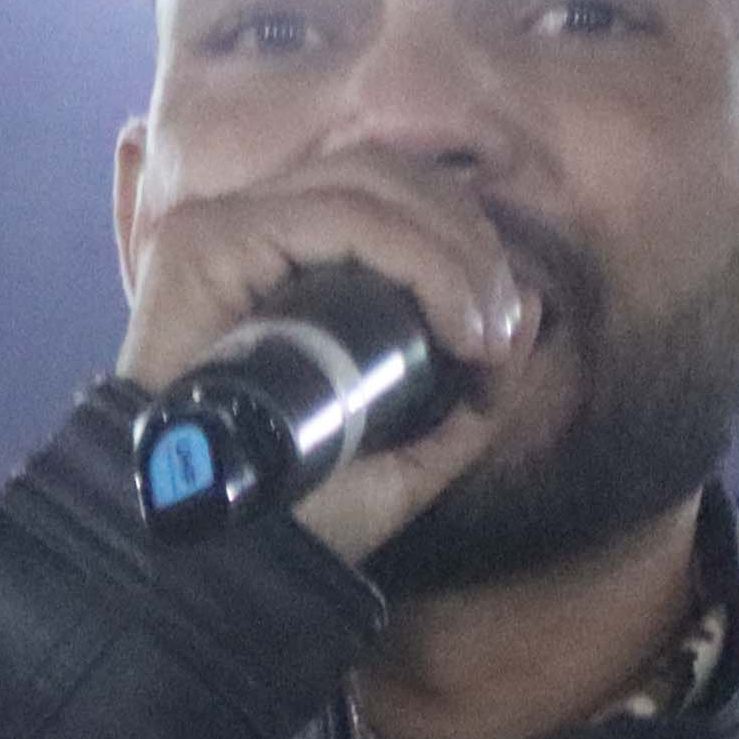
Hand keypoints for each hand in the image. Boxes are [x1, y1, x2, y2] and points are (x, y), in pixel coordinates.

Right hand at [113, 147, 540, 566]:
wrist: (205, 564)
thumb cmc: (290, 515)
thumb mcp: (406, 454)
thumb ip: (469, 394)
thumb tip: (533, 306)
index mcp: (287, 264)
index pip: (390, 199)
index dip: (464, 241)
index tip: (505, 330)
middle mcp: (251, 230)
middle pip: (387, 174)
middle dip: (468, 238)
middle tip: (503, 326)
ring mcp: (224, 227)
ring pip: (369, 179)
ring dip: (451, 246)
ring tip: (485, 330)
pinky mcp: (205, 240)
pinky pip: (335, 212)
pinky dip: (414, 253)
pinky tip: (454, 318)